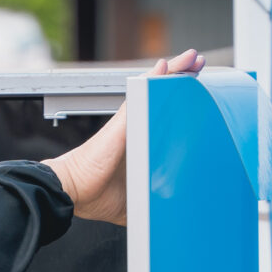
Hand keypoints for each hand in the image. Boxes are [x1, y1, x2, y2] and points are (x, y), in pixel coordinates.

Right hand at [42, 49, 205, 226]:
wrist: (74, 191)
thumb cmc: (96, 193)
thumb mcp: (138, 196)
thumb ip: (154, 198)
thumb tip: (170, 212)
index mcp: (140, 141)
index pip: (163, 114)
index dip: (180, 101)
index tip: (197, 91)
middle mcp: (134, 127)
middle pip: (161, 94)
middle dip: (182, 77)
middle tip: (198, 63)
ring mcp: (128, 122)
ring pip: (153, 89)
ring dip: (173, 71)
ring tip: (191, 58)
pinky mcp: (122, 123)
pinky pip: (139, 96)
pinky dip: (153, 79)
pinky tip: (165, 66)